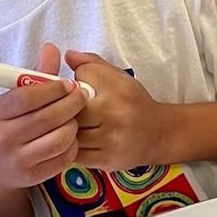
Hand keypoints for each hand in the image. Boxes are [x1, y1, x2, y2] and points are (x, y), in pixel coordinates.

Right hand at [0, 43, 87, 191]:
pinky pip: (64, 158)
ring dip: (74, 125)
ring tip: (74, 117)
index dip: (54, 88)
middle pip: (49, 118)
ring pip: (60, 138)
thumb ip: (35, 76)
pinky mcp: (32, 177)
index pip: (29, 97)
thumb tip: (52, 48)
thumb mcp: (11, 101)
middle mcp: (3, 138)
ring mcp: (18, 160)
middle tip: (82, 97)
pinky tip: (70, 136)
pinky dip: (73, 145)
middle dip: (72, 104)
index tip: (68, 84)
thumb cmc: (5, 127)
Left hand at [65, 50, 166, 171]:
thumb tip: (68, 55)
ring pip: (70, 135)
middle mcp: (115, 116)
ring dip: (63, 130)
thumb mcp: (117, 76)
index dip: (67, 86)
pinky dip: (69, 148)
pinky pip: (75, 155)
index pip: (77, 83)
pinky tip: (72, 141)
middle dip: (61, 110)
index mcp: (116, 90)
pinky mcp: (107, 161)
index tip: (68, 90)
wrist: (158, 133)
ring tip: (62, 126)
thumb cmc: (133, 101)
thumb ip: (91, 64)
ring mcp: (111, 141)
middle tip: (57, 110)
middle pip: (70, 111)